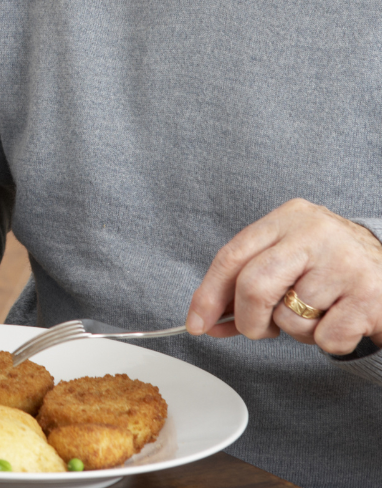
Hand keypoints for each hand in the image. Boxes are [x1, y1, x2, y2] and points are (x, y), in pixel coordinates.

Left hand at [187, 198, 381, 354]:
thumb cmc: (329, 265)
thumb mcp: (288, 257)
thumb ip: (247, 282)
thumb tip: (204, 320)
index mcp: (287, 218)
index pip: (233, 255)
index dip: (208, 293)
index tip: (195, 323)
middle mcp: (314, 234)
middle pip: (254, 285)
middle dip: (248, 319)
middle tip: (258, 330)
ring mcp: (344, 263)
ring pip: (290, 318)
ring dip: (297, 331)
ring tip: (318, 312)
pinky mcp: (370, 297)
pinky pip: (325, 339)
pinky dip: (327, 341)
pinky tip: (342, 320)